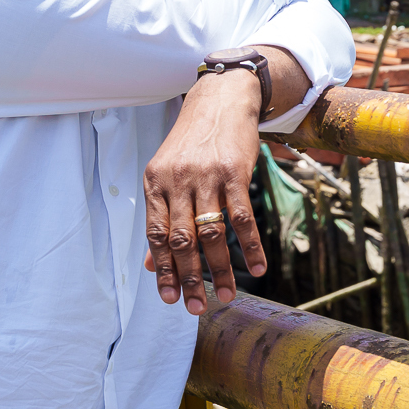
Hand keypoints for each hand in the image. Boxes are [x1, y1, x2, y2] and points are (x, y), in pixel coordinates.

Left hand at [144, 68, 267, 313]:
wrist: (220, 100)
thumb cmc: (192, 142)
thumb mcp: (166, 174)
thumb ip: (160, 218)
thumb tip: (151, 264)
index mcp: (155, 184)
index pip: (156, 236)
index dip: (163, 270)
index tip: (170, 299)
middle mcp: (177, 181)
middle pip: (182, 240)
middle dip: (190, 278)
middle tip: (197, 308)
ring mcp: (207, 177)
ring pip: (212, 233)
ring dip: (220, 269)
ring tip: (228, 295)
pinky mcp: (235, 172)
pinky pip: (242, 217)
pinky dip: (250, 245)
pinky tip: (257, 267)